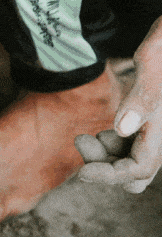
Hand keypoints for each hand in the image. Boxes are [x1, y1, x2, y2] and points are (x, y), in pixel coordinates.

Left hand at [78, 22, 161, 192]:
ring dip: (107, 157)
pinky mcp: (148, 123)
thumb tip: (121, 129)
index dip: (111, 175)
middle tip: (81, 141)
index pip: (139, 168)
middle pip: (137, 173)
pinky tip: (100, 134)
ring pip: (132, 161)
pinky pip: (131, 149)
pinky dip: (114, 147)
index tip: (81, 173)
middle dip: (107, 167)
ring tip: (85, 138)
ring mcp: (156, 129)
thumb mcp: (154, 61)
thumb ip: (143, 96)